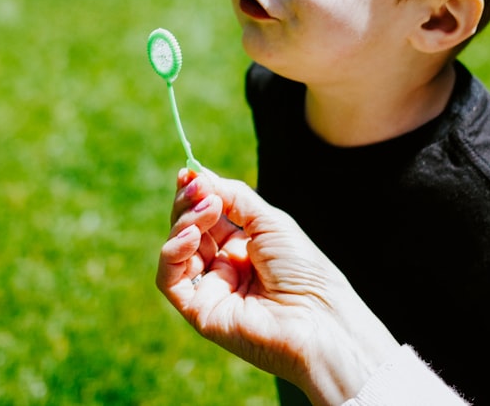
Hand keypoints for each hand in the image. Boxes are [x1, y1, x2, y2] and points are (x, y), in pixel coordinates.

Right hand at [157, 169, 399, 405]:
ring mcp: (210, 289)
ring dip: (184, 222)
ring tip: (207, 209)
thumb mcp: (269, 220)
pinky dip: (173, 252)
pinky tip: (190, 235)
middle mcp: (224, 267)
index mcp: (243, 247)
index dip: (195, 194)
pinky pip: (170, 279)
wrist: (319, 316)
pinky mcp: (198, 311)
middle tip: (198, 188)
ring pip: (176, 250)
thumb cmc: (304, 269)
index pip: (206, 216)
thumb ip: (233, 197)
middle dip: (189, 203)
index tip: (188, 172)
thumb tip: (198, 173)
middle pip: (188, 229)